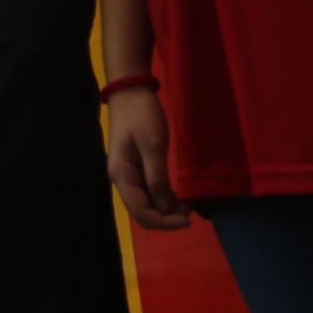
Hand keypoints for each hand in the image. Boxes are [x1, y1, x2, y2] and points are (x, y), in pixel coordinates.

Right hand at [104, 85, 190, 229]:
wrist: (130, 91)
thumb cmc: (142, 115)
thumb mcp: (153, 145)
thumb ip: (157, 179)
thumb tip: (165, 208)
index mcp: (122, 175)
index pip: (141, 212)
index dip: (165, 221)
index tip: (188, 219)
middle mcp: (121, 179)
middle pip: (141, 212)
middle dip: (166, 218)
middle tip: (191, 212)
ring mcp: (127, 174)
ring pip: (144, 204)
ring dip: (164, 210)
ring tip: (187, 205)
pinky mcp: (134, 168)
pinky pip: (146, 193)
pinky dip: (161, 199)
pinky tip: (176, 195)